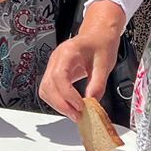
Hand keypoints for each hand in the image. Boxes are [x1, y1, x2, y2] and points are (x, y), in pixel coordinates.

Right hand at [38, 0, 125, 119]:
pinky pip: (49, 90)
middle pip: (48, 85)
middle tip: (78, 115)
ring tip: (75, 113)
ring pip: (45, 90)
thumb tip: (92, 102)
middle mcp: (56, 59)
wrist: (98, 35)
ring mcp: (53, 66)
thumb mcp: (105, 63)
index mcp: (68, 52)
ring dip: (58, 105)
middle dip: (61, 104)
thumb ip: (98, 84)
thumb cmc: (100, 44)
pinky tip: (70, 106)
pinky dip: (58, 101)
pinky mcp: (55, 73)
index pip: (59, 76)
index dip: (68, 94)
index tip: (80, 105)